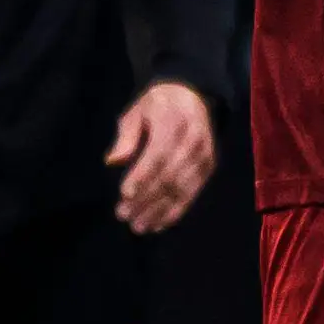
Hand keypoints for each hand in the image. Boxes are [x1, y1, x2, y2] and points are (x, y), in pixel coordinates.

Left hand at [108, 79, 217, 232]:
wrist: (194, 97)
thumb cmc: (158, 105)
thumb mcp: (137, 111)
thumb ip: (126, 136)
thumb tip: (114, 161)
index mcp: (174, 122)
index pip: (159, 154)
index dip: (142, 175)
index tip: (124, 194)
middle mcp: (194, 141)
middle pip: (169, 175)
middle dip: (146, 199)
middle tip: (124, 216)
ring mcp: (204, 156)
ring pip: (181, 189)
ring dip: (159, 210)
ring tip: (138, 226)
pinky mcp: (209, 168)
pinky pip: (193, 194)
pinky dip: (176, 212)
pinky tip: (159, 224)